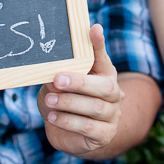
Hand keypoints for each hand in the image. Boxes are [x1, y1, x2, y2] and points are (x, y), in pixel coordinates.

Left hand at [38, 24, 123, 156]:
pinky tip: (53, 117)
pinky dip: (67, 121)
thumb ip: (60, 74)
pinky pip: (87, 127)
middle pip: (104, 87)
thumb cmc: (66, 101)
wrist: (69, 134)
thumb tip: (53, 73)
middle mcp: (114, 94)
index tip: (93, 28)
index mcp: (105, 75)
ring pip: (95, 108)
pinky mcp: (104, 135)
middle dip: (79, 82)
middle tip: (56, 79)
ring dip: (69, 103)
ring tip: (50, 100)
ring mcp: (112, 116)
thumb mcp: (61, 83)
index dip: (98, 44)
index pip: (103, 57)